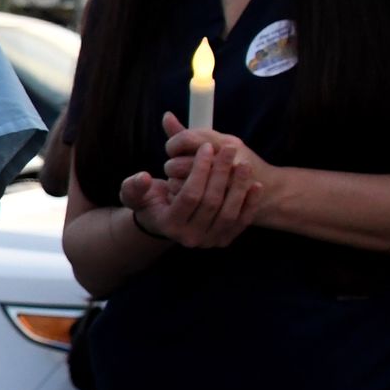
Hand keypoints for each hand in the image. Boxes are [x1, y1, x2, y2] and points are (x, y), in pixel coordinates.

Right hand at [120, 122, 263, 247]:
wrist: (164, 223)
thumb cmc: (150, 202)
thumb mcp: (133, 194)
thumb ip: (133, 186)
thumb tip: (143, 178)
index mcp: (169, 224)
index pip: (190, 195)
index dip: (200, 170)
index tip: (206, 147)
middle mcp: (190, 238)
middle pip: (212, 203)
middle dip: (221, 173)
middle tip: (229, 149)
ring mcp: (209, 241)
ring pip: (229, 213)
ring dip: (238, 187)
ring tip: (243, 163)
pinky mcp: (224, 240)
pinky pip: (241, 222)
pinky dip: (250, 204)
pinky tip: (255, 185)